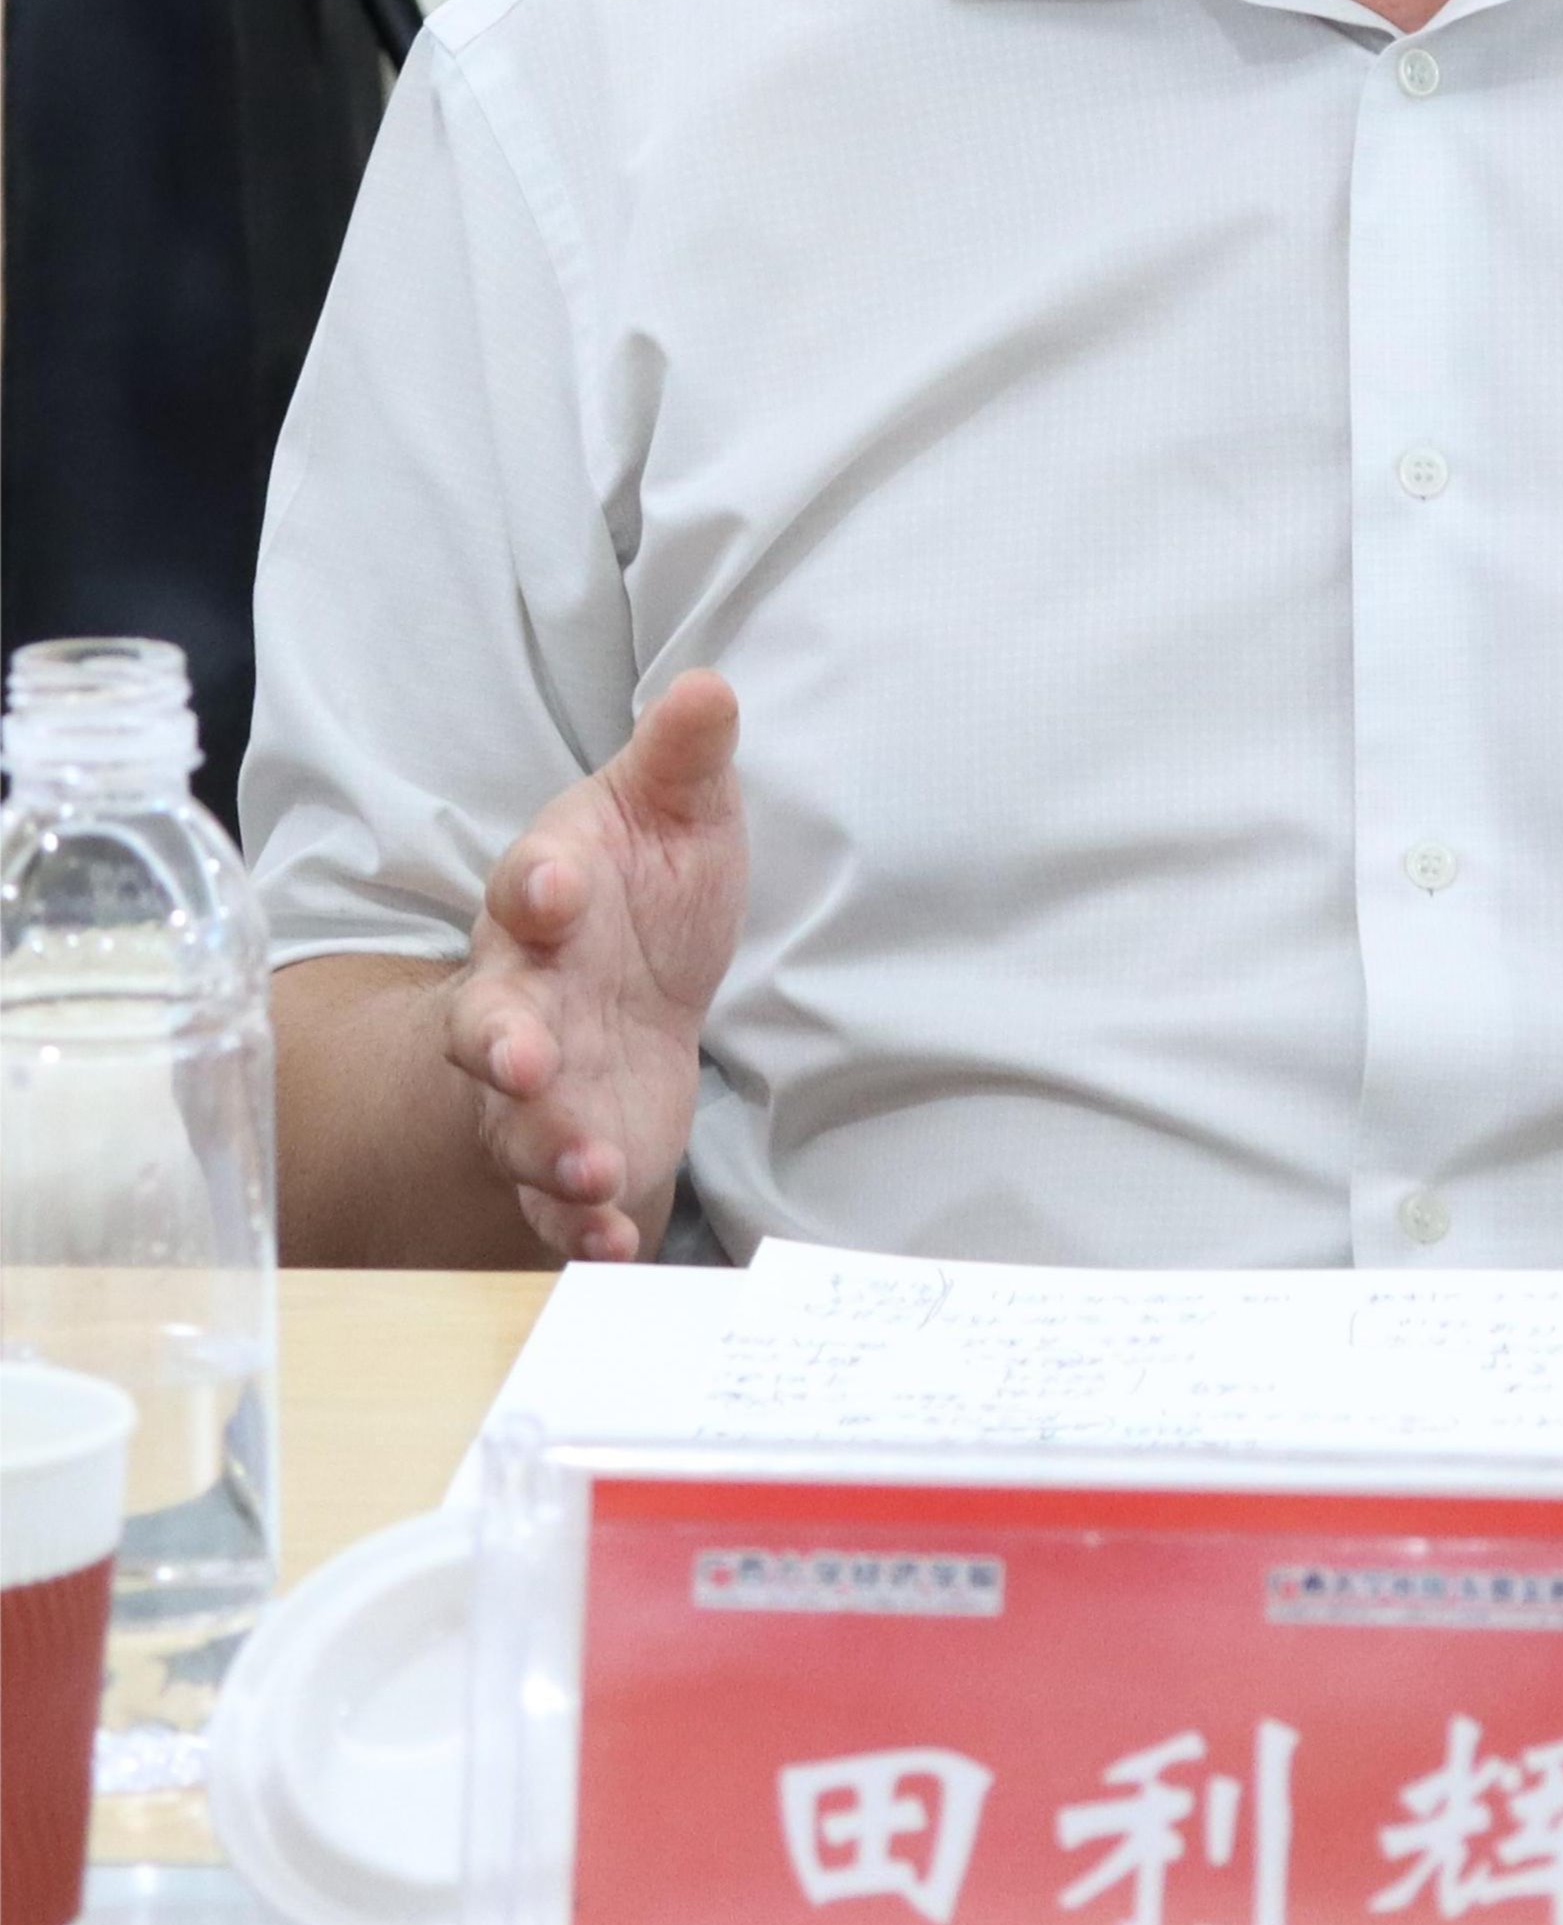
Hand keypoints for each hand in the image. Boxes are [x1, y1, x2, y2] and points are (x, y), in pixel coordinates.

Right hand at [440, 673, 745, 1260]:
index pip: (527, 888)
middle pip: (491, 1022)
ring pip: (518, 1122)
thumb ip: (684, 756)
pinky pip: (558, 1199)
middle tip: (523, 1061)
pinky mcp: (572, 1145)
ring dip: (545, 1146)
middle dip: (502, 1043)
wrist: (635, 988)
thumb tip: (709, 684)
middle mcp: (524, 997)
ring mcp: (540, 1083)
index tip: (557, 887)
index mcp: (547, 903)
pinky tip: (614, 1240)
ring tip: (585, 1166)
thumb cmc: (644, 889)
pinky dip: (581, 1224)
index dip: (537, 887)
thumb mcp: (677, 813)